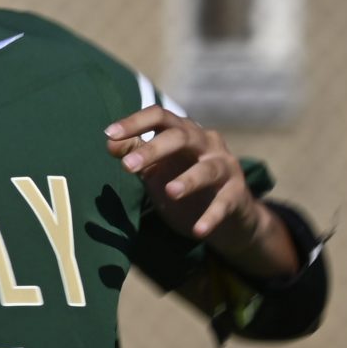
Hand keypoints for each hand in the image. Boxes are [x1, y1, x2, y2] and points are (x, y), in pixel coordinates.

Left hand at [103, 105, 259, 244]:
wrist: (227, 214)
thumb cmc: (185, 183)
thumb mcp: (156, 169)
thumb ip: (135, 154)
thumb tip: (110, 142)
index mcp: (184, 133)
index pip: (160, 116)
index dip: (136, 122)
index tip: (110, 133)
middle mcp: (207, 143)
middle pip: (182, 136)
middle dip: (155, 149)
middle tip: (128, 166)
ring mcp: (225, 167)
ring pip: (208, 168)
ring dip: (189, 179)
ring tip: (170, 192)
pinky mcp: (237, 194)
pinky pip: (225, 203)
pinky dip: (212, 216)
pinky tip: (198, 230)